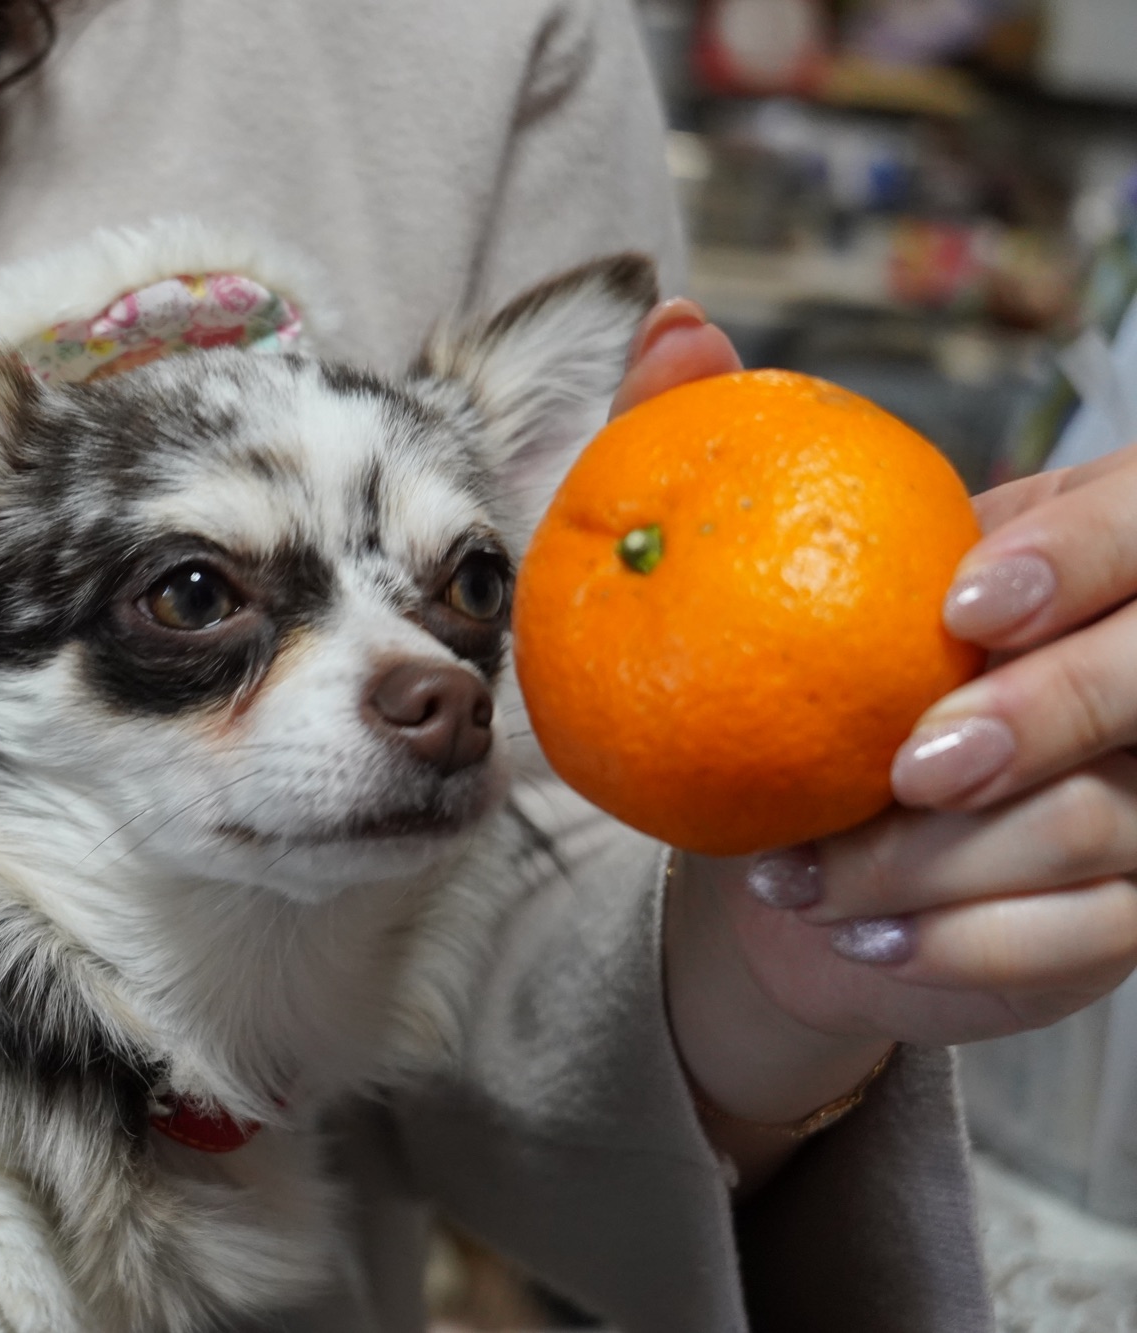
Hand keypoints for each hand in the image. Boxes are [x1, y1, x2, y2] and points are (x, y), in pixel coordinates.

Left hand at [643, 304, 1136, 1186]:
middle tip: (901, 765)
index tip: (961, 604)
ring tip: (801, 876)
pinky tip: (854, 940)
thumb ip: (718, 437)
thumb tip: (671, 323)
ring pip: (1103, 829)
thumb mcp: (745, 554)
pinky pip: (1077, 942)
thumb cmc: (793, 671)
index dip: (1084, 557)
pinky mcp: (1120, 921)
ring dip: (941, 864)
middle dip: (1036, 721)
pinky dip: (956, 949)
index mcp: (1089, 556)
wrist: (814, 850)